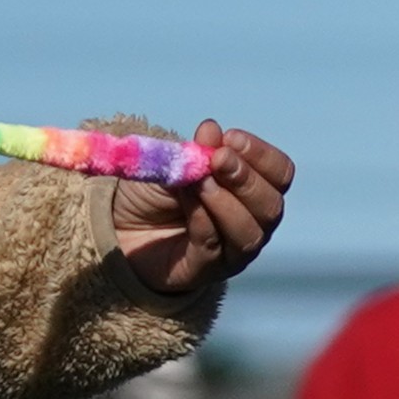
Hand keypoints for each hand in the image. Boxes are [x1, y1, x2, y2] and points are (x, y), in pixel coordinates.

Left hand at [110, 119, 293, 294]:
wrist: (119, 228)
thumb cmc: (155, 195)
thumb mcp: (175, 164)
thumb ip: (197, 152)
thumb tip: (212, 129)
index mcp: (254, 193)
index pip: (280, 175)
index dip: (262, 156)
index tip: (232, 138)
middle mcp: (253, 224)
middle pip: (271, 206)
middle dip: (247, 179)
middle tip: (219, 159)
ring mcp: (231, 251)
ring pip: (249, 232)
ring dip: (226, 201)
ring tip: (200, 181)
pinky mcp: (204, 270)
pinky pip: (213, 245)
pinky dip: (202, 218)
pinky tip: (187, 197)